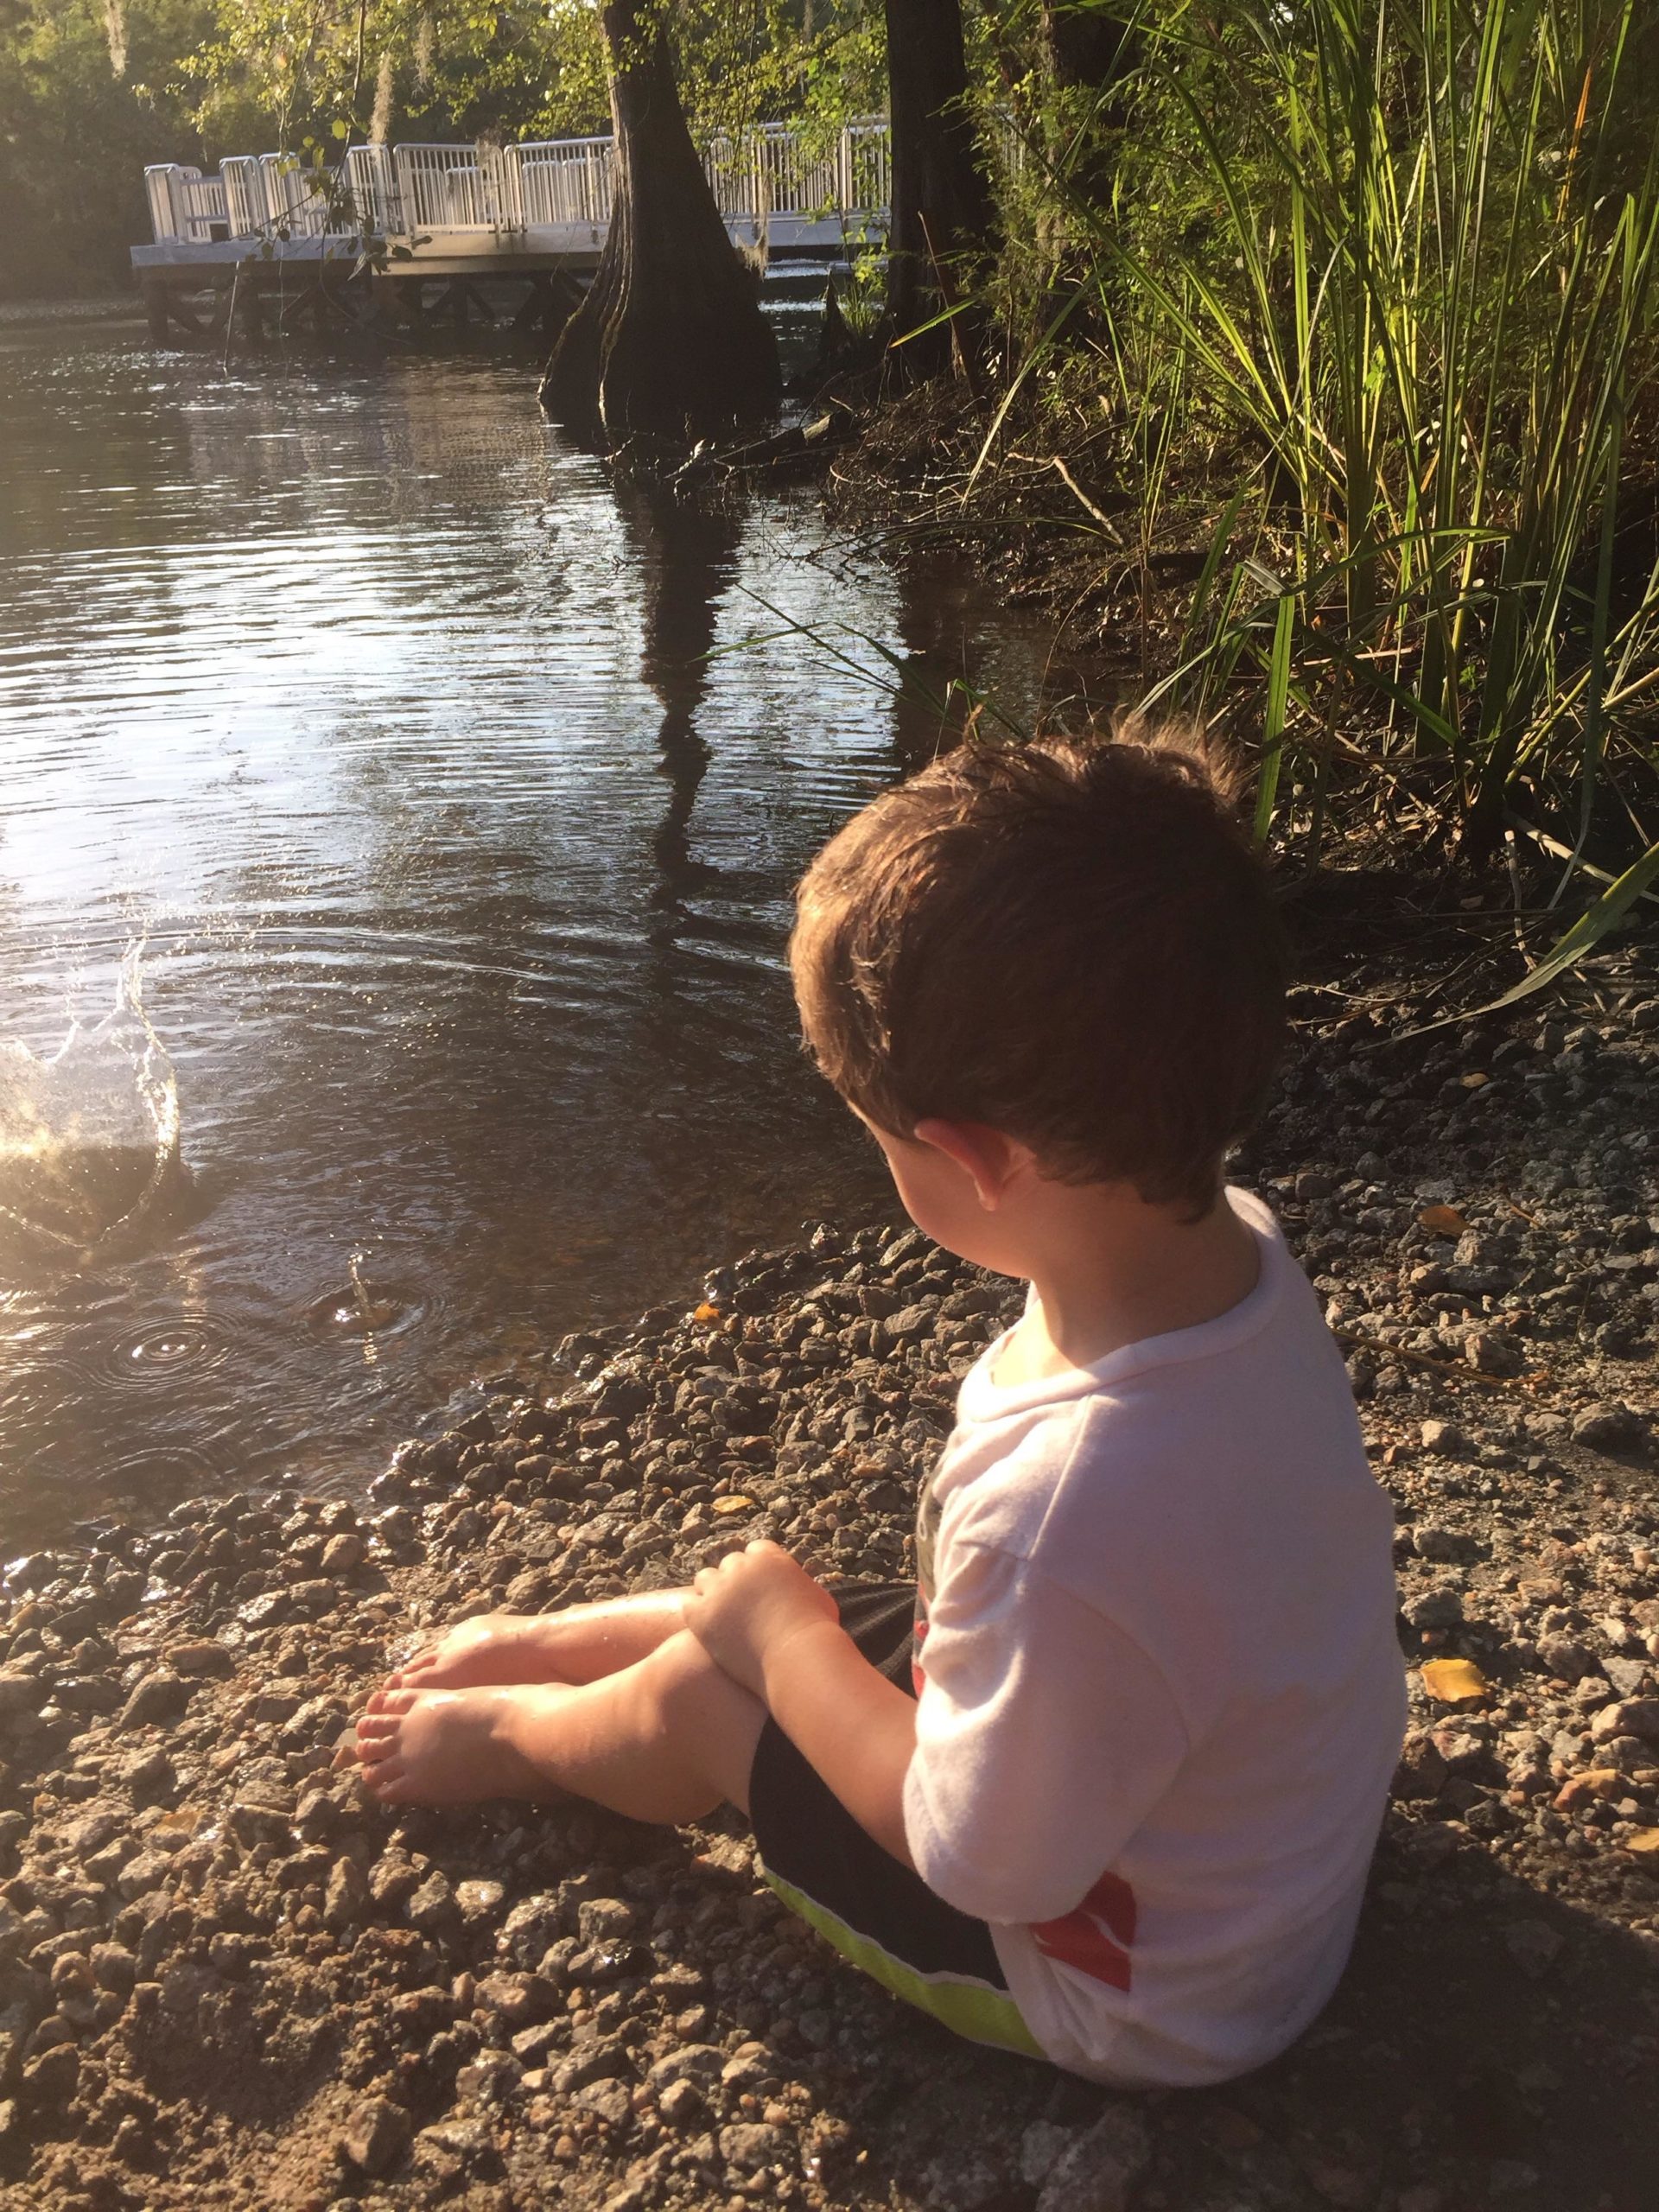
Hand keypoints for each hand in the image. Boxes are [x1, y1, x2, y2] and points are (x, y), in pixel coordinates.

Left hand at [683, 1541, 839, 1697]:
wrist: (797, 1658)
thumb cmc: (816, 1632)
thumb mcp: (817, 1597)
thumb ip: (800, 1585)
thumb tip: (799, 1588)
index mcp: (769, 1558)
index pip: (755, 1551)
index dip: (757, 1570)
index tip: (759, 1586)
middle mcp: (741, 1567)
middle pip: (729, 1564)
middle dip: (735, 1580)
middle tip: (739, 1604)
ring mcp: (719, 1590)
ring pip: (705, 1579)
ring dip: (711, 1592)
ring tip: (720, 1614)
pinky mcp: (702, 1615)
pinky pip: (689, 1605)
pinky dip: (696, 1613)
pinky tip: (706, 1628)